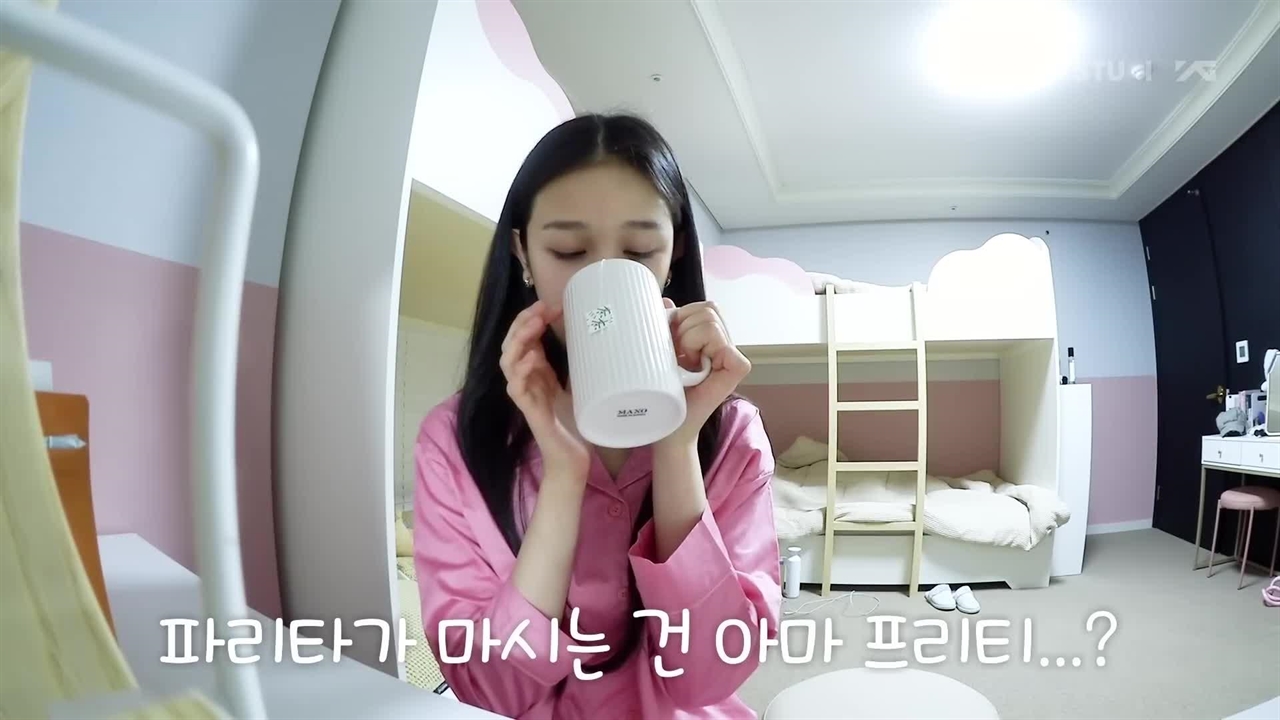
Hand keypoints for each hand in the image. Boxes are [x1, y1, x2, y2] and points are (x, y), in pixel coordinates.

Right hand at [500, 301, 589, 477]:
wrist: (573, 459)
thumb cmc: (575, 423)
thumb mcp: (578, 385)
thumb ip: (577, 364)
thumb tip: (592, 335)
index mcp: (536, 372)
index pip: (525, 338)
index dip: (533, 319)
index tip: (551, 305)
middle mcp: (526, 380)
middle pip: (512, 344)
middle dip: (523, 322)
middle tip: (541, 308)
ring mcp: (525, 396)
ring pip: (507, 361)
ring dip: (519, 340)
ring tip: (534, 325)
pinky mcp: (529, 412)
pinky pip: (516, 388)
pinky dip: (521, 370)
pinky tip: (531, 357)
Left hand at [662, 299, 751, 445]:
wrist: (667, 429)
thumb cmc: (663, 396)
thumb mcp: (659, 353)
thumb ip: (666, 326)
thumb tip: (665, 302)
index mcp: (710, 339)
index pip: (704, 307)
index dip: (682, 318)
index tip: (669, 345)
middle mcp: (725, 344)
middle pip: (708, 309)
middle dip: (683, 328)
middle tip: (676, 356)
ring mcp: (732, 357)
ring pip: (710, 321)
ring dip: (689, 340)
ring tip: (684, 364)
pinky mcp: (737, 369)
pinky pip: (723, 343)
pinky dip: (704, 350)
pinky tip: (697, 369)